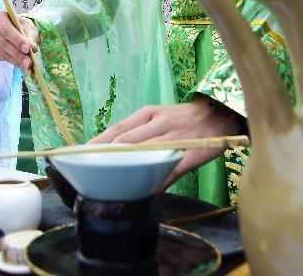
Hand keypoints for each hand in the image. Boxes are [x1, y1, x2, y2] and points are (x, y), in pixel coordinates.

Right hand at [0, 11, 39, 72]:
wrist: (16, 31)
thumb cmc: (21, 26)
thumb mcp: (29, 27)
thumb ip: (31, 36)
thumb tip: (32, 47)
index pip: (6, 29)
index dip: (16, 39)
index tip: (27, 48)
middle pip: (3, 42)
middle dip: (17, 53)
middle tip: (29, 62)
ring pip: (1, 52)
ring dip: (16, 60)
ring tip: (28, 66)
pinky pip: (1, 58)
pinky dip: (13, 62)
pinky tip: (22, 65)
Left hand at [89, 96, 243, 191]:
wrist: (221, 112)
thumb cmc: (184, 118)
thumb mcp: (159, 117)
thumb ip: (138, 132)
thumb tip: (113, 151)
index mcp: (148, 114)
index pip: (118, 129)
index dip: (98, 143)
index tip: (80, 155)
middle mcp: (159, 124)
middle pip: (127, 142)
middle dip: (107, 157)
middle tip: (89, 172)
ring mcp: (175, 138)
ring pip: (146, 153)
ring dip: (128, 168)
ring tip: (111, 182)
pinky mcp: (191, 152)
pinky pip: (172, 168)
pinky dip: (158, 179)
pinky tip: (148, 191)